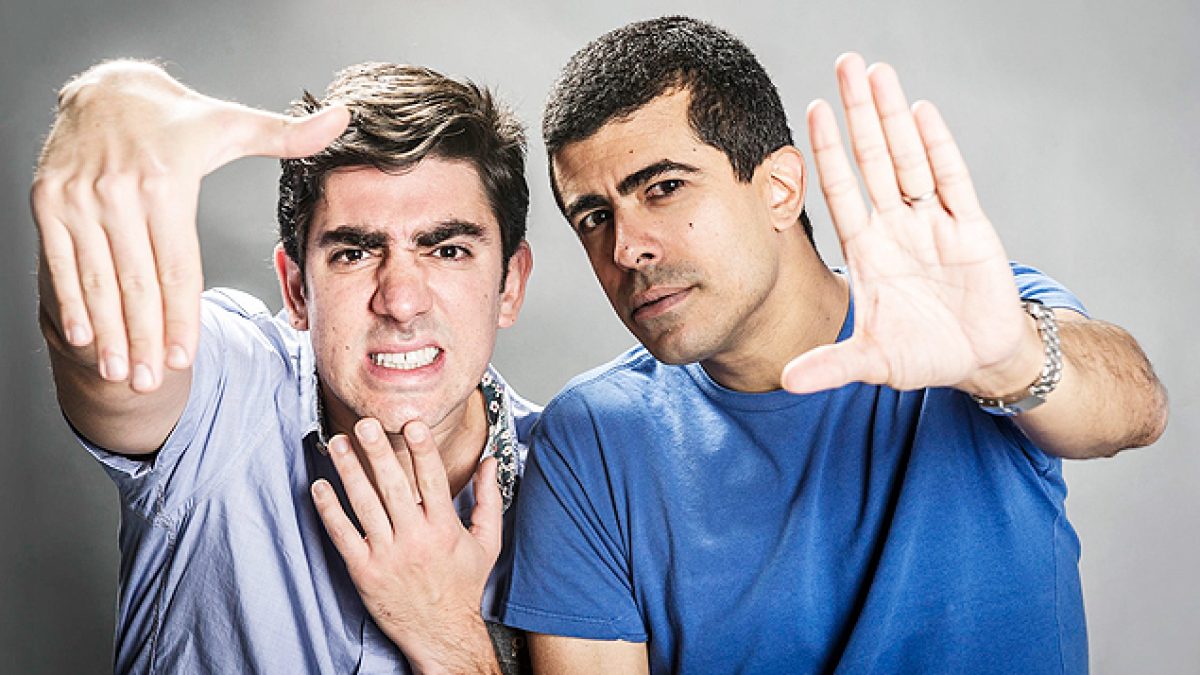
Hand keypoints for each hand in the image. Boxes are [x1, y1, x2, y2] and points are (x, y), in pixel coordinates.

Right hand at [31, 60, 348, 391]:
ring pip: (98, 279)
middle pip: (137, 283)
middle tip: (151, 382)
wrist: (104, 88)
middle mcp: (119, 192)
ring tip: (121, 372)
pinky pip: (61, 262)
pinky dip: (71, 302)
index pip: (177, 268)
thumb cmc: (177, 118)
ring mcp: (78, 198)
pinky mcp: (47, 200)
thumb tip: (342, 119)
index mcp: (166, 183)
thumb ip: (287, 134)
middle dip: (145, 339)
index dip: (180, 317)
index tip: (185, 360)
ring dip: (109, 332)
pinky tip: (84, 337)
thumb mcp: (232, 123)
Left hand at [311, 418, 501, 673]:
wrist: (442, 634)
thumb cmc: (463, 586)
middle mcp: (415, 539)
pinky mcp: (364, 572)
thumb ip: (488, 499)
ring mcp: (387, 556)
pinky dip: (329, 510)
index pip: (432, 480)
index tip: (411, 424)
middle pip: (393, 487)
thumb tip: (491, 462)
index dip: (422, 450)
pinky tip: (320, 487)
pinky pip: (343, 535)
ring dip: (348, 472)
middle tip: (364, 424)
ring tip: (336, 443)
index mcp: (445, 529)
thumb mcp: (486, 543)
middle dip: (377, 452)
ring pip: (364, 506)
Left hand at [781, 53, 1041, 396]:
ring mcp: (934, 224)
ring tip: (878, 71)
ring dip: (893, 117)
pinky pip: (953, 181)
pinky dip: (938, 147)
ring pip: (909, 159)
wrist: (978, 360)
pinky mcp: (971, 230)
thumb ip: (830, 365)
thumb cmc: (922, 354)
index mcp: (868, 251)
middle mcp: (897, 227)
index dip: (827, 150)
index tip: (811, 109)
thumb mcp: (872, 362)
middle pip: (872, 159)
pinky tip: (922, 112)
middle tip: (845, 63)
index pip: (842, 190)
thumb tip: (784, 381)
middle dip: (858, 113)